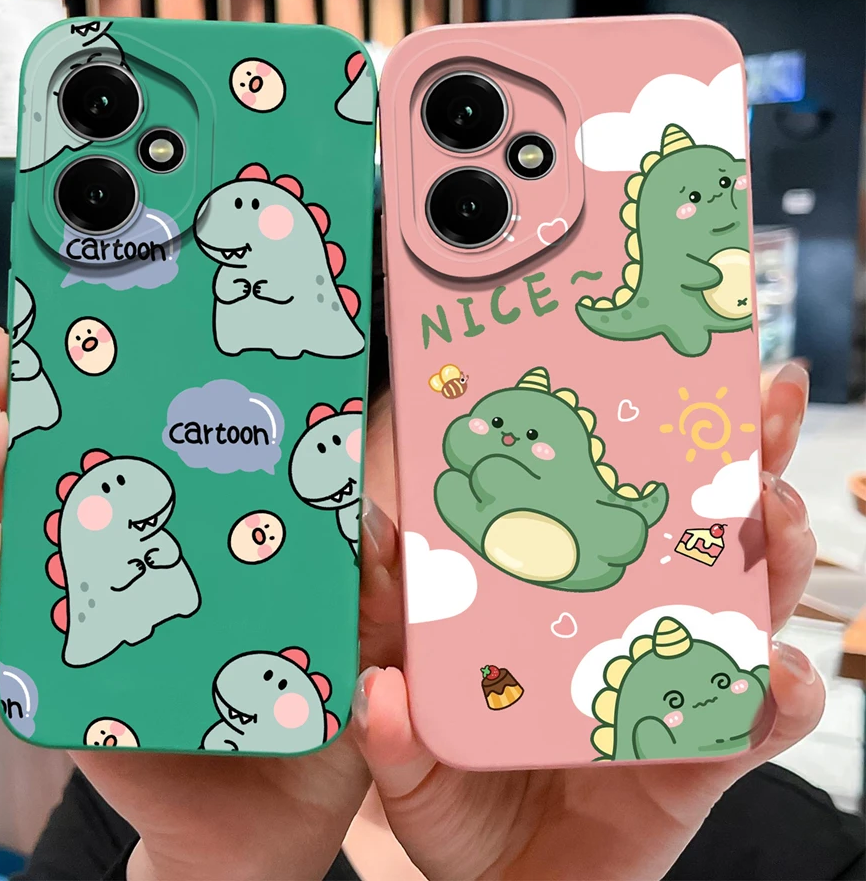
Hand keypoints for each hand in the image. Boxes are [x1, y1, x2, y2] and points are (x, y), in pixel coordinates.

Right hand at [0, 324, 403, 880]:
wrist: (266, 823)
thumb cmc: (316, 710)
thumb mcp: (357, 633)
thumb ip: (369, 579)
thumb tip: (373, 519)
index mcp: (213, 529)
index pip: (167, 441)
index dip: (137, 383)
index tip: (116, 324)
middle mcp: (145, 555)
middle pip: (82, 466)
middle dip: (38, 405)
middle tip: (9, 351)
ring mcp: (99, 607)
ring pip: (33, 529)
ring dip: (1, 479)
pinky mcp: (67, 676)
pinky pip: (14, 629)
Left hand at [356, 361, 823, 880]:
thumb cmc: (454, 785)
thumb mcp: (405, 708)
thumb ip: (383, 642)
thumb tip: (373, 545)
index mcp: (567, 594)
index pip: (614, 500)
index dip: (642, 435)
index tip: (659, 365)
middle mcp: (633, 624)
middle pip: (702, 529)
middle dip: (743, 461)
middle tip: (761, 406)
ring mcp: (673, 686)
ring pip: (748, 603)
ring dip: (773, 552)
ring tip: (771, 511)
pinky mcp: (698, 761)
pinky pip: (754, 723)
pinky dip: (777, 695)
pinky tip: (776, 671)